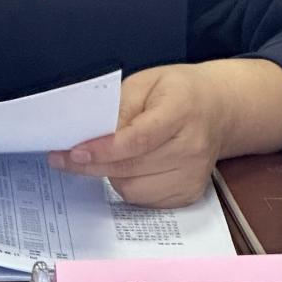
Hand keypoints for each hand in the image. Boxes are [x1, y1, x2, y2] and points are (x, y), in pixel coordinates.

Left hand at [47, 59, 281, 207]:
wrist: (219, 109)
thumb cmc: (177, 91)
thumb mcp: (146, 81)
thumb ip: (119, 105)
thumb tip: (91, 132)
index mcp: (181, 111)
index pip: (138, 139)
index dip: (103, 149)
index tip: (73, 152)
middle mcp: (191, 148)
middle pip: (132, 167)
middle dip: (92, 164)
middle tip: (63, 159)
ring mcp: (193, 175)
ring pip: (133, 188)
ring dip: (109, 174)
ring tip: (101, 156)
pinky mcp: (190, 194)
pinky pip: (144, 199)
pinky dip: (127, 185)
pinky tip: (125, 167)